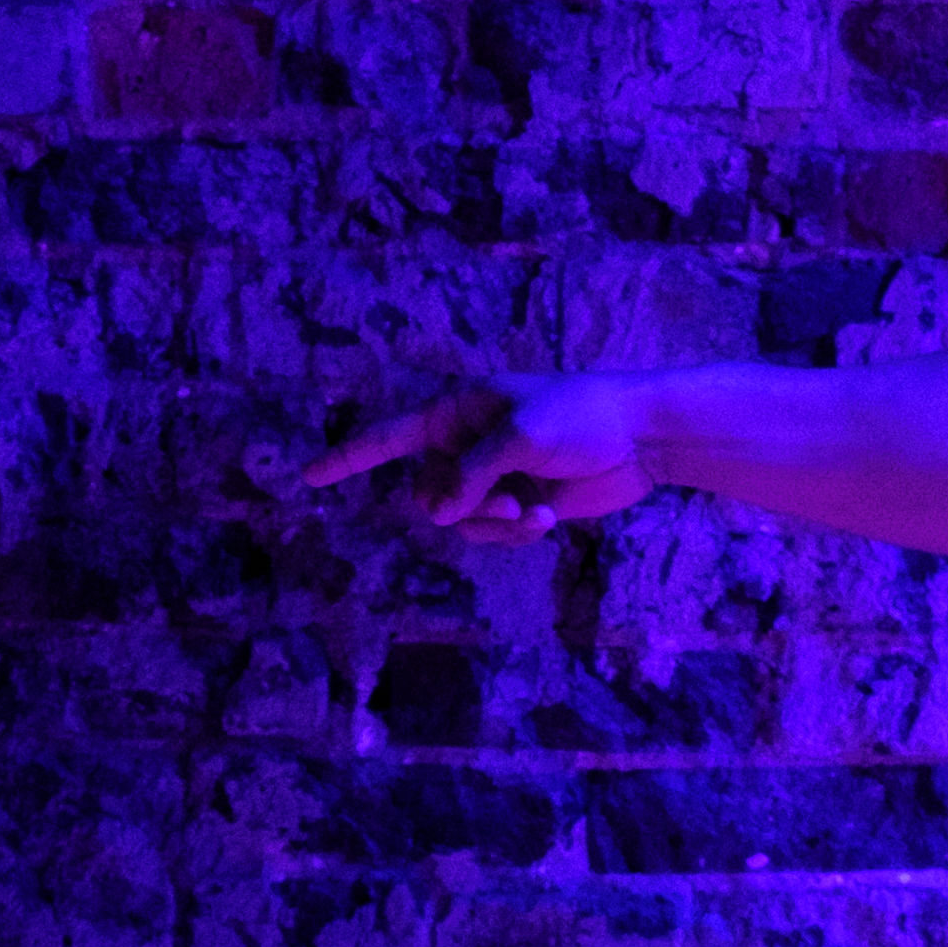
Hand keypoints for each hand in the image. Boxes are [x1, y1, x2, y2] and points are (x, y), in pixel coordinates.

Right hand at [301, 374, 666, 537]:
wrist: (640, 436)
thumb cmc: (581, 417)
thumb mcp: (520, 436)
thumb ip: (473, 474)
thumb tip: (441, 512)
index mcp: (458, 412)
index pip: (390, 437)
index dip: (348, 457)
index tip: (307, 477)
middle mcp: (468, 444)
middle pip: (427, 493)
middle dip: (458, 508)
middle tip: (501, 505)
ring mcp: (494, 477)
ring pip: (460, 521)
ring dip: (492, 526)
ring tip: (531, 513)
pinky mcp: (521, 503)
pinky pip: (493, 534)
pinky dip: (515, 533)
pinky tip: (546, 519)